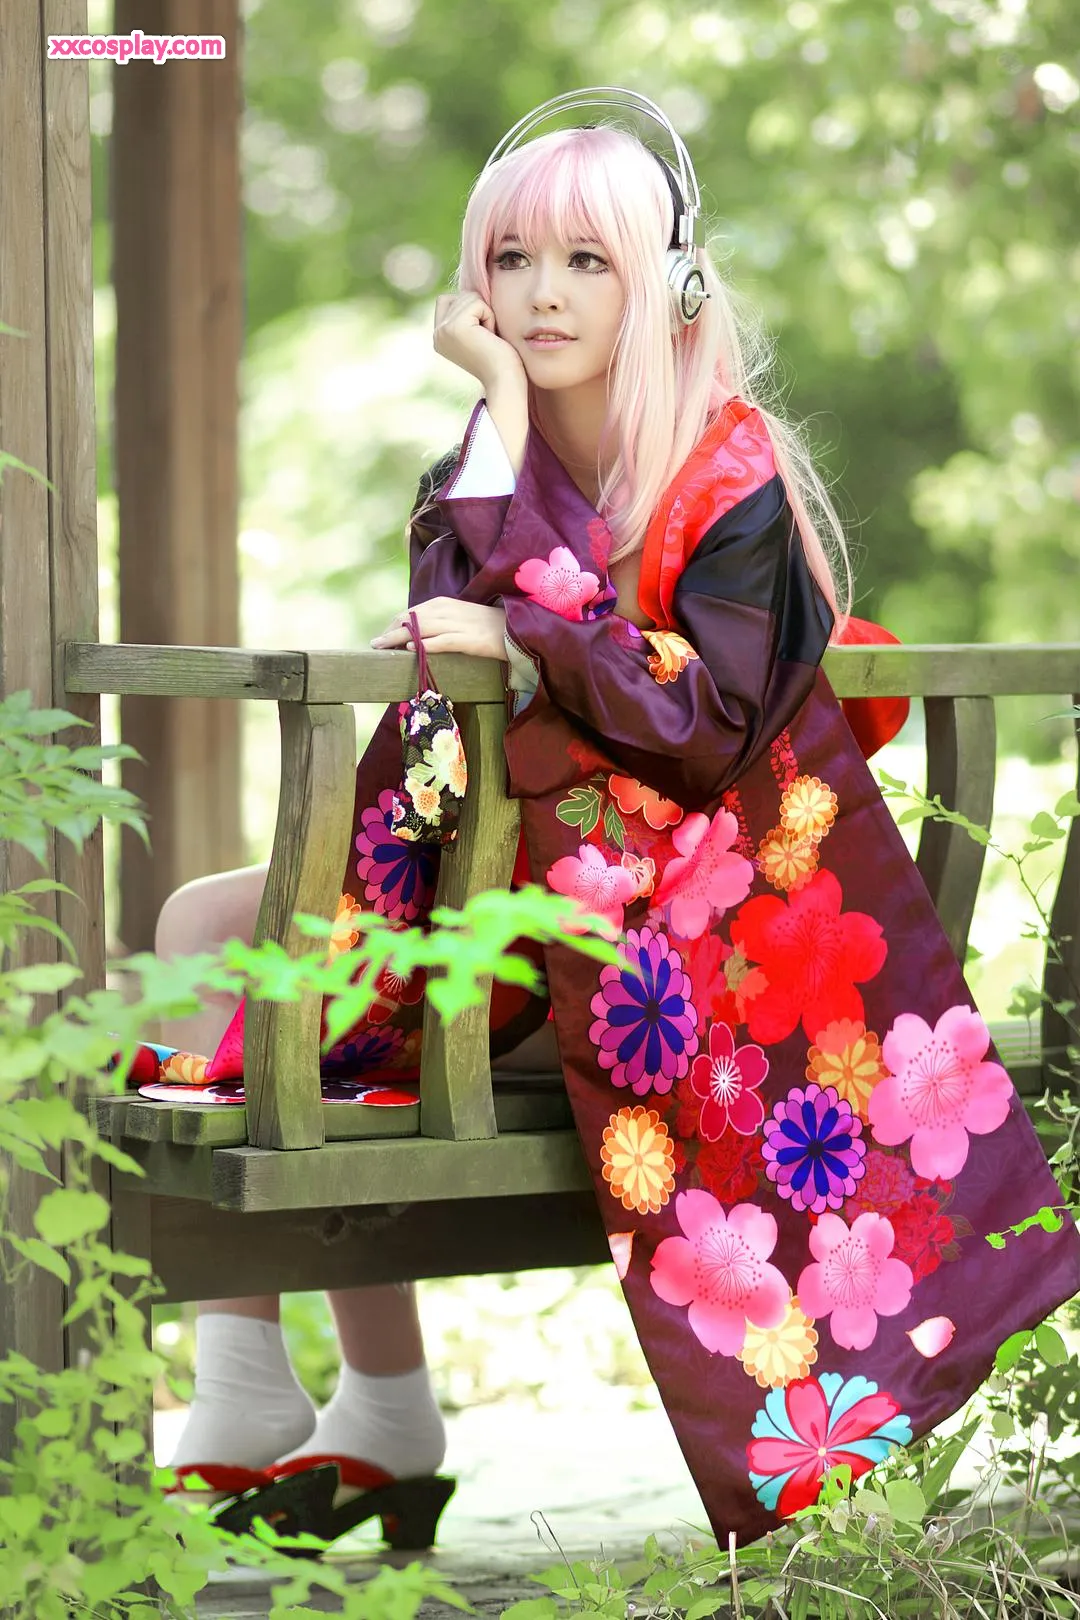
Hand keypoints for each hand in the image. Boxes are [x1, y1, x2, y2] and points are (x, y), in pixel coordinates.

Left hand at [370, 598, 507, 659]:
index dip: (393, 625)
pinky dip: (427, 645)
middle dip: (390, 632)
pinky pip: (444, 641)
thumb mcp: (458, 618)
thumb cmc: (486, 625)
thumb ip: (437, 622)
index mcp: (443, 603)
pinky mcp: (469, 639)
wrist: (516, 628)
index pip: (410, 613)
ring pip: (422, 629)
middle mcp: (447, 610)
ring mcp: (458, 624)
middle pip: (411, 619)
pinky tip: (412, 650)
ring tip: (383, 647)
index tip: (381, 638)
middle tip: (375, 646)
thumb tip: (414, 636)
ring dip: (399, 638)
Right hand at [433, 291, 525, 396]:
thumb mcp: (477, 333)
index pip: (447, 299)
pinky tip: (490, 337)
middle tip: (485, 338)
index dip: (470, 308)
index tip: (480, 335)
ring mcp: (444, 330)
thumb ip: (467, 315)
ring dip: (486, 314)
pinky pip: (478, 303)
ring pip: (469, 296)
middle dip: (480, 311)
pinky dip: (490, 317)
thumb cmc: (500, 359)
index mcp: (439, 337)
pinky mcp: (456, 327)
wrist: (504, 381)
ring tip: (488, 338)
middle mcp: (437, 334)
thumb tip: (469, 292)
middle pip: (460, 295)